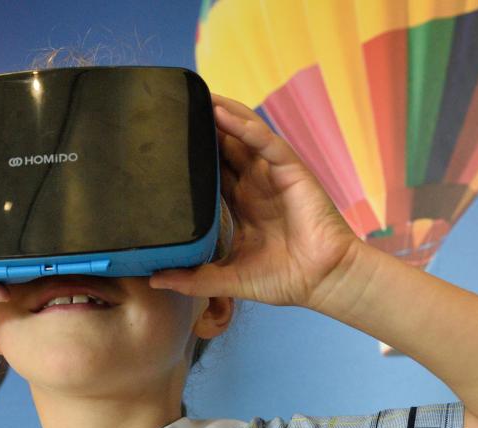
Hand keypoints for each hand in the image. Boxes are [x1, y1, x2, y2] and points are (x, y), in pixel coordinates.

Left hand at [148, 94, 363, 309]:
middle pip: (223, 145)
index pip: (209, 171)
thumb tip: (154, 280)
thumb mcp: (228, 279)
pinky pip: (266, 142)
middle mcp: (254, 184)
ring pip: (243, 134)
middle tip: (171, 106)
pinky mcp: (291, 171)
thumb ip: (194, 278)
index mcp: (240, 204)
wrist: (323, 281)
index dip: (189, 155)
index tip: (161, 141)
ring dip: (220, 114)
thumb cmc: (285, 279)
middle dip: (201, 126)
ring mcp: (272, 175)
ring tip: (193, 96)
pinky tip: (223, 114)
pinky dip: (245, 127)